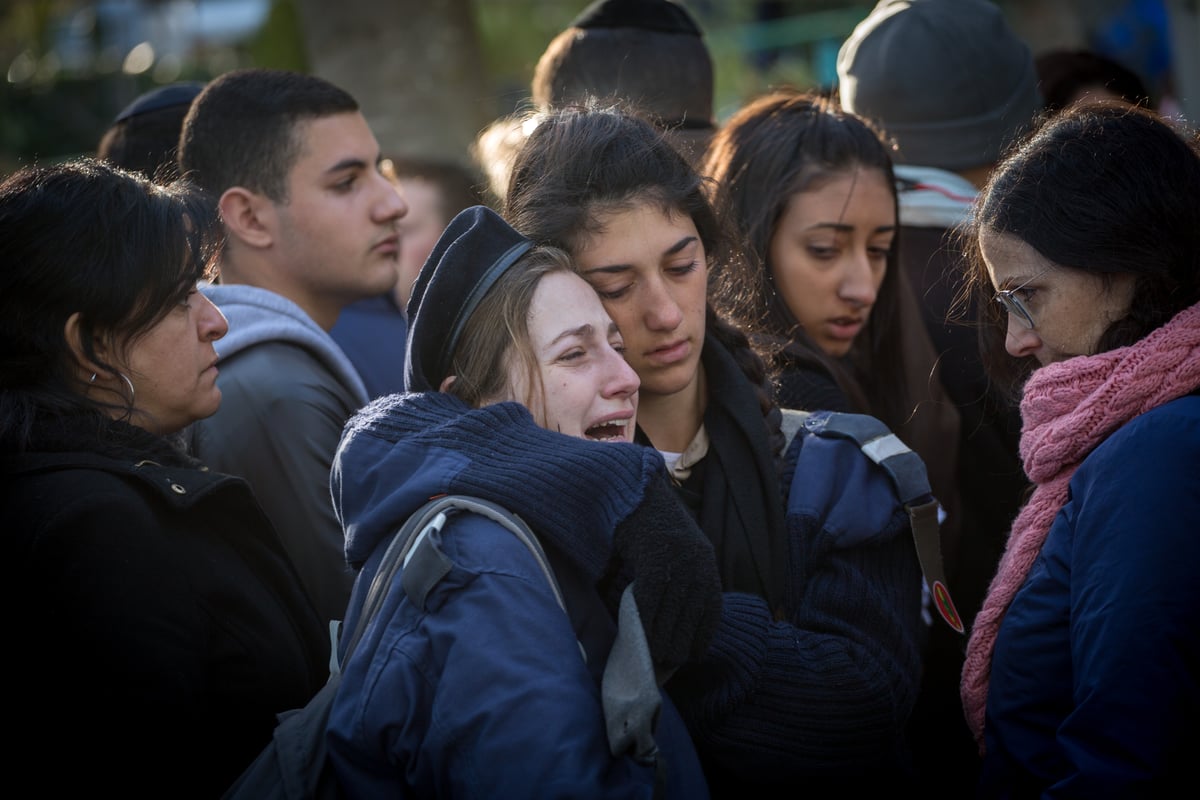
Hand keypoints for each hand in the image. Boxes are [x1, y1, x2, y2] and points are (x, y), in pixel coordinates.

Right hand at [604, 472, 722, 673]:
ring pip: (668, 618)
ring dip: (658, 642)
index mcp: (707, 565)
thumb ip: (687, 582)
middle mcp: (697, 567)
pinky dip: (643, 624)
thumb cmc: (655, 528)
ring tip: (650, 656)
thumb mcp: (683, 552)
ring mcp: (676, 565)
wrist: (636, 497)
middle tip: (663, 662)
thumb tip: (680, 621)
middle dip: (676, 645)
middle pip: (689, 621)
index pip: (711, 613)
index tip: (691, 656)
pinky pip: (648, 605)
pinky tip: (637, 636)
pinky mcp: (653, 563)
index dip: (701, 638)